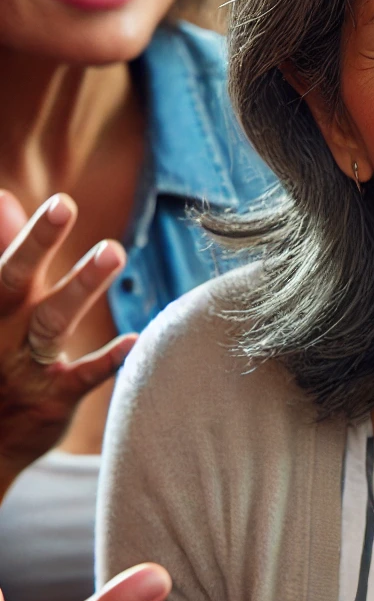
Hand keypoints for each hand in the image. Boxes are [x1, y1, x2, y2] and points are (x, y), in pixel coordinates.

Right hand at [0, 191, 135, 492]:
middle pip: (14, 283)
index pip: (3, 266)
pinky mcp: (49, 401)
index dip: (30, 235)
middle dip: (38, 243)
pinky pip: (80, 379)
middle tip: (65, 204)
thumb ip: (1, 253)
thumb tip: (4, 199)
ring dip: (80, 286)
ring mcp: (21, 368)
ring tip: (112, 251)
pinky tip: (134, 340)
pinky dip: (106, 360)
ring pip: (49, 325)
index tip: (60, 200)